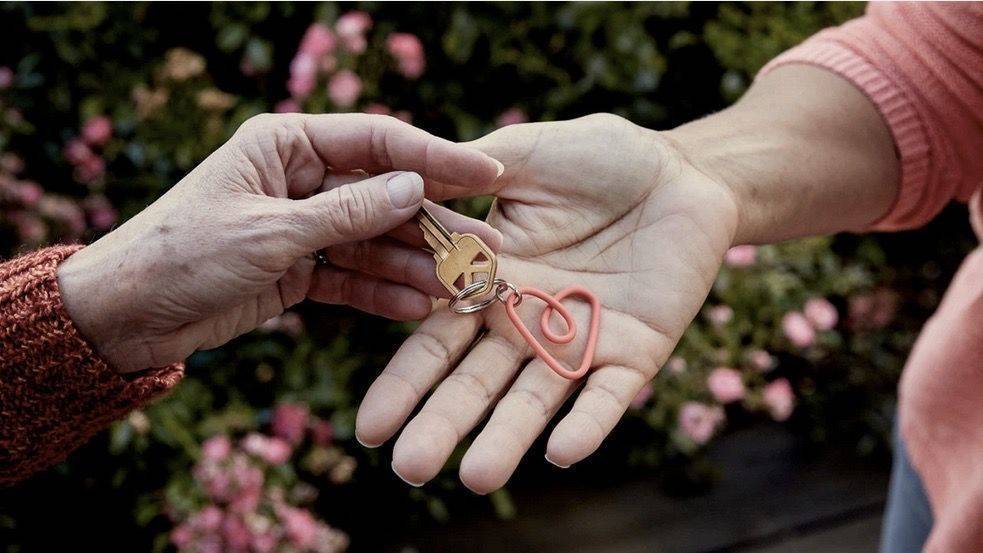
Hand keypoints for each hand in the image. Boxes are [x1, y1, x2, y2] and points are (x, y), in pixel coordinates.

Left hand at [57, 113, 502, 372]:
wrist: (124, 317)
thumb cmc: (184, 255)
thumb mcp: (271, 232)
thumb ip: (347, 214)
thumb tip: (415, 187)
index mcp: (285, 144)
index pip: (377, 141)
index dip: (435, 156)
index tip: (487, 173)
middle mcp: (299, 180)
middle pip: (384, 196)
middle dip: (434, 225)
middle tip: (488, 248)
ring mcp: (301, 227)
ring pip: (374, 242)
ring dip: (416, 266)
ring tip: (464, 287)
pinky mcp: (297, 271)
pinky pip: (351, 278)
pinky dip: (382, 294)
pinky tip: (419, 307)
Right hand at [353, 114, 739, 491]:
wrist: (682, 172)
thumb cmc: (599, 158)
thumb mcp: (522, 155)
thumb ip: (466, 176)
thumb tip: (401, 190)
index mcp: (491, 285)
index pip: (437, 344)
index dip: (404, 385)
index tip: (370, 427)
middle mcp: (528, 325)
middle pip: (478, 384)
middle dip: (443, 425)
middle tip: (410, 468)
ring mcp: (580, 343)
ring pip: (537, 400)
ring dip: (508, 438)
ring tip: (478, 478)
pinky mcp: (636, 351)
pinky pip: (608, 393)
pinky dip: (588, 423)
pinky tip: (562, 453)